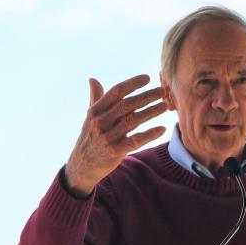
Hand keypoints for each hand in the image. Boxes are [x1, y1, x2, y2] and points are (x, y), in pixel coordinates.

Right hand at [63, 74, 167, 195]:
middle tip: (162, 91)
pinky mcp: (114, 152)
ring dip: (150, 112)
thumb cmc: (89, 139)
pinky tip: (161, 129)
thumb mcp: (89, 118)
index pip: (115, 92)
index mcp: (95, 111)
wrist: (81, 167)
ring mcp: (107, 137)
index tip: (147, 78)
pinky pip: (135, 141)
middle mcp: (100, 122)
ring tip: (164, 106)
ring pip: (132, 121)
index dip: (132, 84)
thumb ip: (95, 98)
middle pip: (127, 105)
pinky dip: (149, 135)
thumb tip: (92, 79)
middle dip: (146, 96)